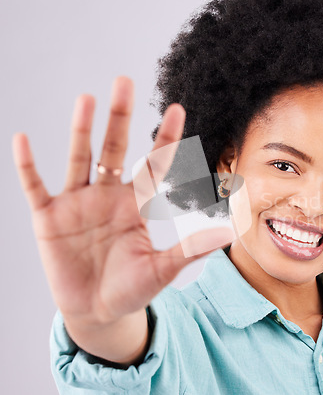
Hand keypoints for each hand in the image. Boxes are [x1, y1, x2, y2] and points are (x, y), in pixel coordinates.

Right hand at [12, 77, 232, 327]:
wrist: (97, 311)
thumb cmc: (132, 289)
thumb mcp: (162, 270)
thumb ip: (189, 250)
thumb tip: (227, 233)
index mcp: (137, 205)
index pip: (153, 164)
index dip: (165, 138)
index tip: (178, 109)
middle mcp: (108, 196)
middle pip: (115, 149)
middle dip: (120, 118)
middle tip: (125, 83)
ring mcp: (78, 204)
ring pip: (80, 159)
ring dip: (82, 130)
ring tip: (87, 99)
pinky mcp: (49, 218)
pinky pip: (35, 187)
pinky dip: (28, 166)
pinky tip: (23, 140)